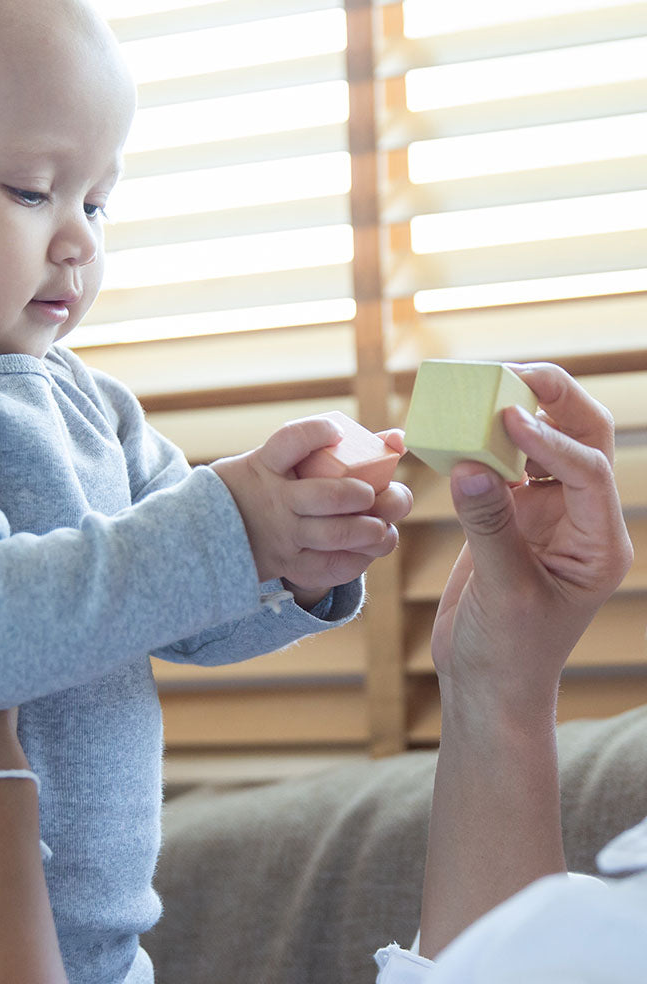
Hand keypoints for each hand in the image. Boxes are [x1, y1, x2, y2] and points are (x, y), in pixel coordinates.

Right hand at [212, 417, 411, 602]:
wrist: (212, 535)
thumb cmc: (261, 487)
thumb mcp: (272, 461)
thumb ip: (325, 448)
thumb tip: (398, 439)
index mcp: (265, 465)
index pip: (290, 441)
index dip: (317, 432)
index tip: (337, 432)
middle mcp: (274, 500)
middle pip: (324, 496)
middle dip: (359, 495)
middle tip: (370, 494)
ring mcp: (282, 536)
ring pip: (334, 535)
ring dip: (368, 530)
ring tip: (380, 527)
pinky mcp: (290, 564)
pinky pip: (330, 567)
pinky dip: (358, 559)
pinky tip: (369, 548)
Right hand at [432, 363, 632, 721]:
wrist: (487, 683)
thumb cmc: (509, 651)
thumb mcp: (502, 590)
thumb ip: (487, 524)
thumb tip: (467, 463)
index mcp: (599, 542)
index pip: (587, 471)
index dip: (549, 440)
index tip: (507, 419)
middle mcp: (579, 520)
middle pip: (581, 440)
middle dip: (552, 403)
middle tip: (511, 373)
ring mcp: (543, 516)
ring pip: (541, 446)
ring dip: (516, 416)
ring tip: (483, 389)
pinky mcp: (508, 519)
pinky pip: (500, 469)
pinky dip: (480, 447)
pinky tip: (456, 432)